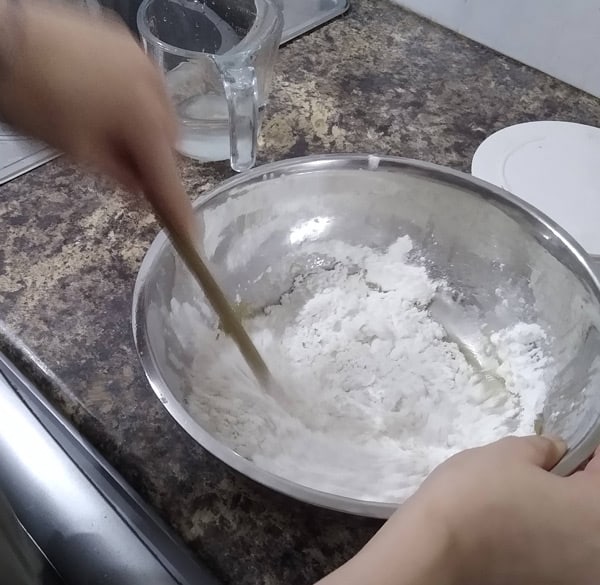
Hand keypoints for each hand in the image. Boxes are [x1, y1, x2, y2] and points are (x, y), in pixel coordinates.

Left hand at [0, 0, 192, 233]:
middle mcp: (154, 87)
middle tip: (130, 172)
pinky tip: (108, 101)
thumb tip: (139, 188)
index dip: (178, 208)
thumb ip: (118, 174)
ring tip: (112, 131)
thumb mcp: (74, 151)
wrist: (1, 36)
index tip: (189, 233)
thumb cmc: (33, 100)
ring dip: (147, 128)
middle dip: (156, 160)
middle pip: (170, 140)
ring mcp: (141, 60)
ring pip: (160, 109)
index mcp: (143, 119)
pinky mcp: (125, 41)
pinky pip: (144, 81)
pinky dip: (135, 99)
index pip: (167, 177)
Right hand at [318, 436, 599, 584]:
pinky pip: (559, 548)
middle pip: (592, 502)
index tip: (573, 441)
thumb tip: (556, 451)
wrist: (435, 547)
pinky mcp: (546, 582)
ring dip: (560, 505)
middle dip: (575, 479)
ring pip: (577, 527)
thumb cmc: (477, 492)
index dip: (588, 450)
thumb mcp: (509, 453)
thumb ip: (543, 447)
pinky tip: (516, 514)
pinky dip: (547, 529)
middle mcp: (595, 552)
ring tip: (526, 487)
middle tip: (546, 461)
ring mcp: (572, 574)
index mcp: (595, 513)